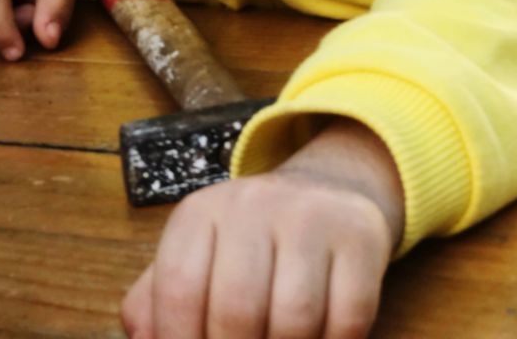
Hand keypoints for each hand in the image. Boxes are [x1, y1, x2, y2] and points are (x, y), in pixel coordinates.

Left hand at [121, 117, 404, 338]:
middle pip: (235, 311)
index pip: (177, 289)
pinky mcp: (360, 235)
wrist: (325, 193)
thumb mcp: (196, 256)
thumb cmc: (247, 246)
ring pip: (293, 319)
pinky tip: (319, 338)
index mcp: (201, 212)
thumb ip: (157, 303)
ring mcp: (310, 215)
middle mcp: (253, 203)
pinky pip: (348, 318)